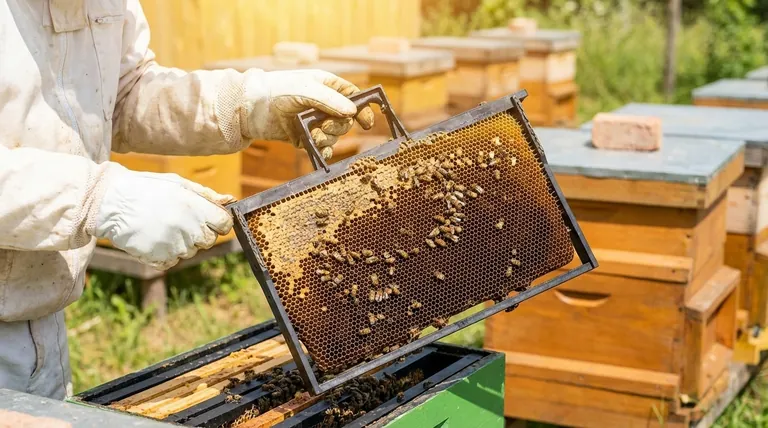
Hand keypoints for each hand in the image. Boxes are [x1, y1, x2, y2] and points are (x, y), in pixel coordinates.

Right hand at [94, 164, 234, 269]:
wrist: (109, 203)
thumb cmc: (146, 189)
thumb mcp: (178, 184)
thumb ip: (207, 195)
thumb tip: (230, 201)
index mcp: (196, 208)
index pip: (224, 225)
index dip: (218, 222)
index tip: (209, 218)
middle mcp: (188, 229)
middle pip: (209, 240)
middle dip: (200, 232)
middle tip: (179, 220)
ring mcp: (174, 246)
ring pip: (191, 251)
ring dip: (182, 242)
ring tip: (162, 226)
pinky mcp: (160, 258)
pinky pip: (173, 261)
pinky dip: (166, 253)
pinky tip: (153, 237)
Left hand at [240, 69, 374, 157]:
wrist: (250, 109)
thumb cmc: (277, 91)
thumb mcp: (305, 90)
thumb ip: (330, 101)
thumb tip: (353, 111)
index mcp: (326, 87)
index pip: (352, 97)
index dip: (362, 109)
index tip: (367, 122)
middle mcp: (323, 104)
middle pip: (345, 120)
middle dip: (338, 126)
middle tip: (325, 126)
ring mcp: (313, 122)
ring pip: (334, 135)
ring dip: (327, 138)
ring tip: (313, 135)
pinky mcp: (304, 137)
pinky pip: (321, 147)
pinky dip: (322, 150)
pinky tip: (320, 151)